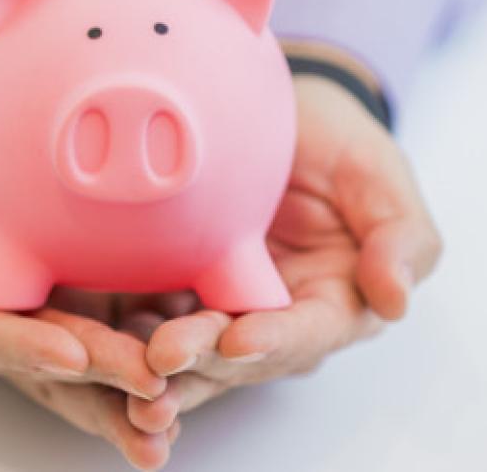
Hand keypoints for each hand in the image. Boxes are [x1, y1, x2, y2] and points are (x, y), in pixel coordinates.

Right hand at [0, 45, 172, 468]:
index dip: (16, 345)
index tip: (70, 352)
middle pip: (29, 360)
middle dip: (89, 384)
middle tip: (151, 394)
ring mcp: (16, 311)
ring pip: (69, 361)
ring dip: (119, 391)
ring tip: (171, 419)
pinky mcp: (57, 295)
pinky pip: (100, 329)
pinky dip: (139, 352)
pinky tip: (189, 369)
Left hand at [125, 73, 441, 434]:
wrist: (276, 113)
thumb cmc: (336, 142)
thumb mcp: (378, 173)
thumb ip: (398, 234)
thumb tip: (396, 301)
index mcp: (332, 304)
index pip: (305, 333)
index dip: (275, 340)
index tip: (238, 339)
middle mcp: (273, 320)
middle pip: (236, 353)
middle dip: (200, 361)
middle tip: (160, 359)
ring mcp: (219, 308)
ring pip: (186, 351)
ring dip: (153, 368)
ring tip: (120, 373)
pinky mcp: (173, 293)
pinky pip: (144, 320)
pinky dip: (119, 339)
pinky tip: (87, 348)